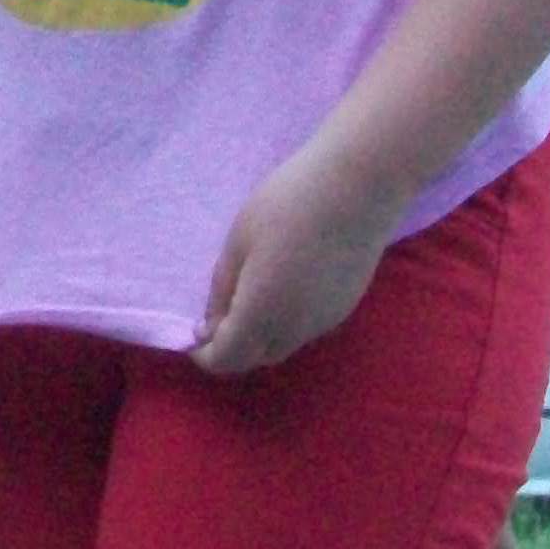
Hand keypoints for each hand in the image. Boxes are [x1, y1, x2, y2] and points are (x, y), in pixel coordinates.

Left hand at [191, 142, 408, 373]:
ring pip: (283, 345)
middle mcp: (295, 329)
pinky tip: (280, 287)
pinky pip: (305, 329)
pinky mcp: (345, 307)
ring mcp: (325, 321)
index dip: (205, 355)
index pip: (227, 359)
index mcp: (261, 315)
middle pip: (255, 357)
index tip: (192, 335)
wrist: (356, 189)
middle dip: (231, 347)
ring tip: (246, 296)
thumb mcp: (237, 244)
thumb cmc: (285, 206)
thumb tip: (212, 326)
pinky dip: (284, 322)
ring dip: (259, 335)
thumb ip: (223, 290)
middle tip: (215, 314)